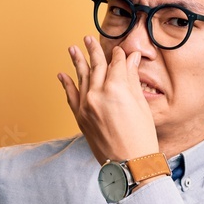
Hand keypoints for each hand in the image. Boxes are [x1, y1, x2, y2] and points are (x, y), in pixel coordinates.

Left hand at [58, 35, 159, 164]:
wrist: (128, 164)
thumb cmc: (141, 137)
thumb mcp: (141, 105)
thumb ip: (132, 80)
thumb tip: (131, 59)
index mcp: (117, 89)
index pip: (116, 64)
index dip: (118, 55)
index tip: (118, 50)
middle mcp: (98, 94)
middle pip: (96, 66)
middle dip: (93, 51)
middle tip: (88, 39)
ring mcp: (86, 105)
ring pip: (81, 77)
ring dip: (76, 61)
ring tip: (73, 48)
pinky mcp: (80, 117)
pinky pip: (70, 96)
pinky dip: (66, 84)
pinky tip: (62, 74)